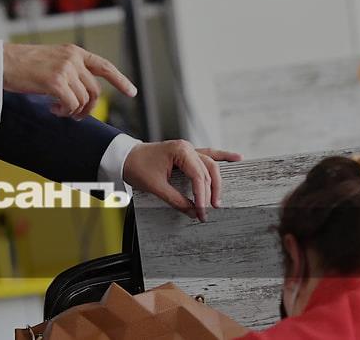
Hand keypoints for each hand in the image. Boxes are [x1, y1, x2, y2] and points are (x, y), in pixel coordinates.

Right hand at [3, 43, 136, 116]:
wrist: (2, 62)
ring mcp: (65, 69)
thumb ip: (70, 71)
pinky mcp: (55, 81)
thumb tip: (83, 94)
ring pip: (83, 100)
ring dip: (73, 111)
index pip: (104, 66)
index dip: (120, 80)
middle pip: (95, 90)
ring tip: (58, 110)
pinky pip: (71, 104)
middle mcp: (72, 58)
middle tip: (76, 116)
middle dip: (89, 107)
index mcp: (73, 52)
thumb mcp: (52, 61)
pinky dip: (64, 112)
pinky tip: (53, 109)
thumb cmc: (23, 65)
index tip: (132, 92)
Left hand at [122, 141, 241, 221]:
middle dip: (210, 192)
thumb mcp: (156, 187)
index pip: (199, 176)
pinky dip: (221, 157)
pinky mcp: (186, 154)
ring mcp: (187, 150)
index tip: (201, 212)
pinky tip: (236, 158)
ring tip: (220, 199)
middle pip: (208, 170)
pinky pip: (207, 155)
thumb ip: (176, 200)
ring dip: (216, 182)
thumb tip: (192, 212)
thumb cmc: (137, 167)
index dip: (202, 196)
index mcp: (180, 151)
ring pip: (210, 165)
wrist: (124, 156)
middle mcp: (187, 148)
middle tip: (209, 210)